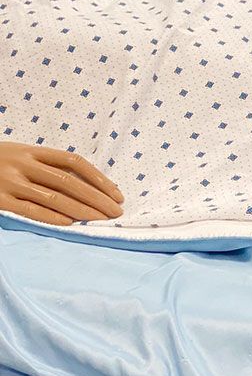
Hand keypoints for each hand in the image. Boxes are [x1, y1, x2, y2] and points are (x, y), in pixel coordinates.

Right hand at [0, 142, 123, 225]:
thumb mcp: (20, 155)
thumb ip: (46, 166)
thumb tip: (86, 185)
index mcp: (33, 151)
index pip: (75, 162)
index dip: (98, 178)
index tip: (116, 194)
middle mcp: (24, 164)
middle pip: (69, 182)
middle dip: (96, 198)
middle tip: (115, 212)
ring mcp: (10, 182)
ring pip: (54, 197)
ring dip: (81, 211)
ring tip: (100, 221)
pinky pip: (30, 210)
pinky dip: (52, 217)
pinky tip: (70, 225)